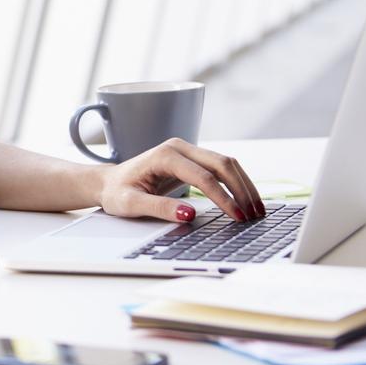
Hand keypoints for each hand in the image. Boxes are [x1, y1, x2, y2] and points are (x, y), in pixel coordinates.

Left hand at [96, 138, 263, 222]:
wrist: (108, 182)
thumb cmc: (117, 192)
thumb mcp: (131, 204)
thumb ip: (159, 208)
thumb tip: (189, 214)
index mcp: (164, 155)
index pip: (203, 176)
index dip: (223, 198)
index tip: (237, 217)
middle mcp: (178, 147)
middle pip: (221, 163)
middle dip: (241, 189)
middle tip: (255, 215)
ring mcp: (187, 151)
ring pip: (225, 163)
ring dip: (243, 185)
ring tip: (257, 210)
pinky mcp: (192, 160)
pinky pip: (220, 168)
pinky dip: (236, 183)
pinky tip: (246, 200)